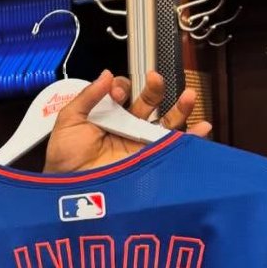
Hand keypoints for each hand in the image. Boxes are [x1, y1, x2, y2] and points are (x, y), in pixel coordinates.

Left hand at [43, 69, 210, 175]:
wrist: (69, 193)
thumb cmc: (64, 161)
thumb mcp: (69, 122)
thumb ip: (87, 97)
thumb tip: (105, 74)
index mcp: (106, 116)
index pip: (121, 93)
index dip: (121, 87)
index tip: (116, 92)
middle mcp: (125, 128)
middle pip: (147, 104)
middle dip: (153, 89)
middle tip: (155, 79)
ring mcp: (139, 145)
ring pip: (165, 122)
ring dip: (179, 108)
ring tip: (189, 96)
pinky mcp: (150, 161)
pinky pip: (174, 148)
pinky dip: (191, 138)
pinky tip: (202, 127)